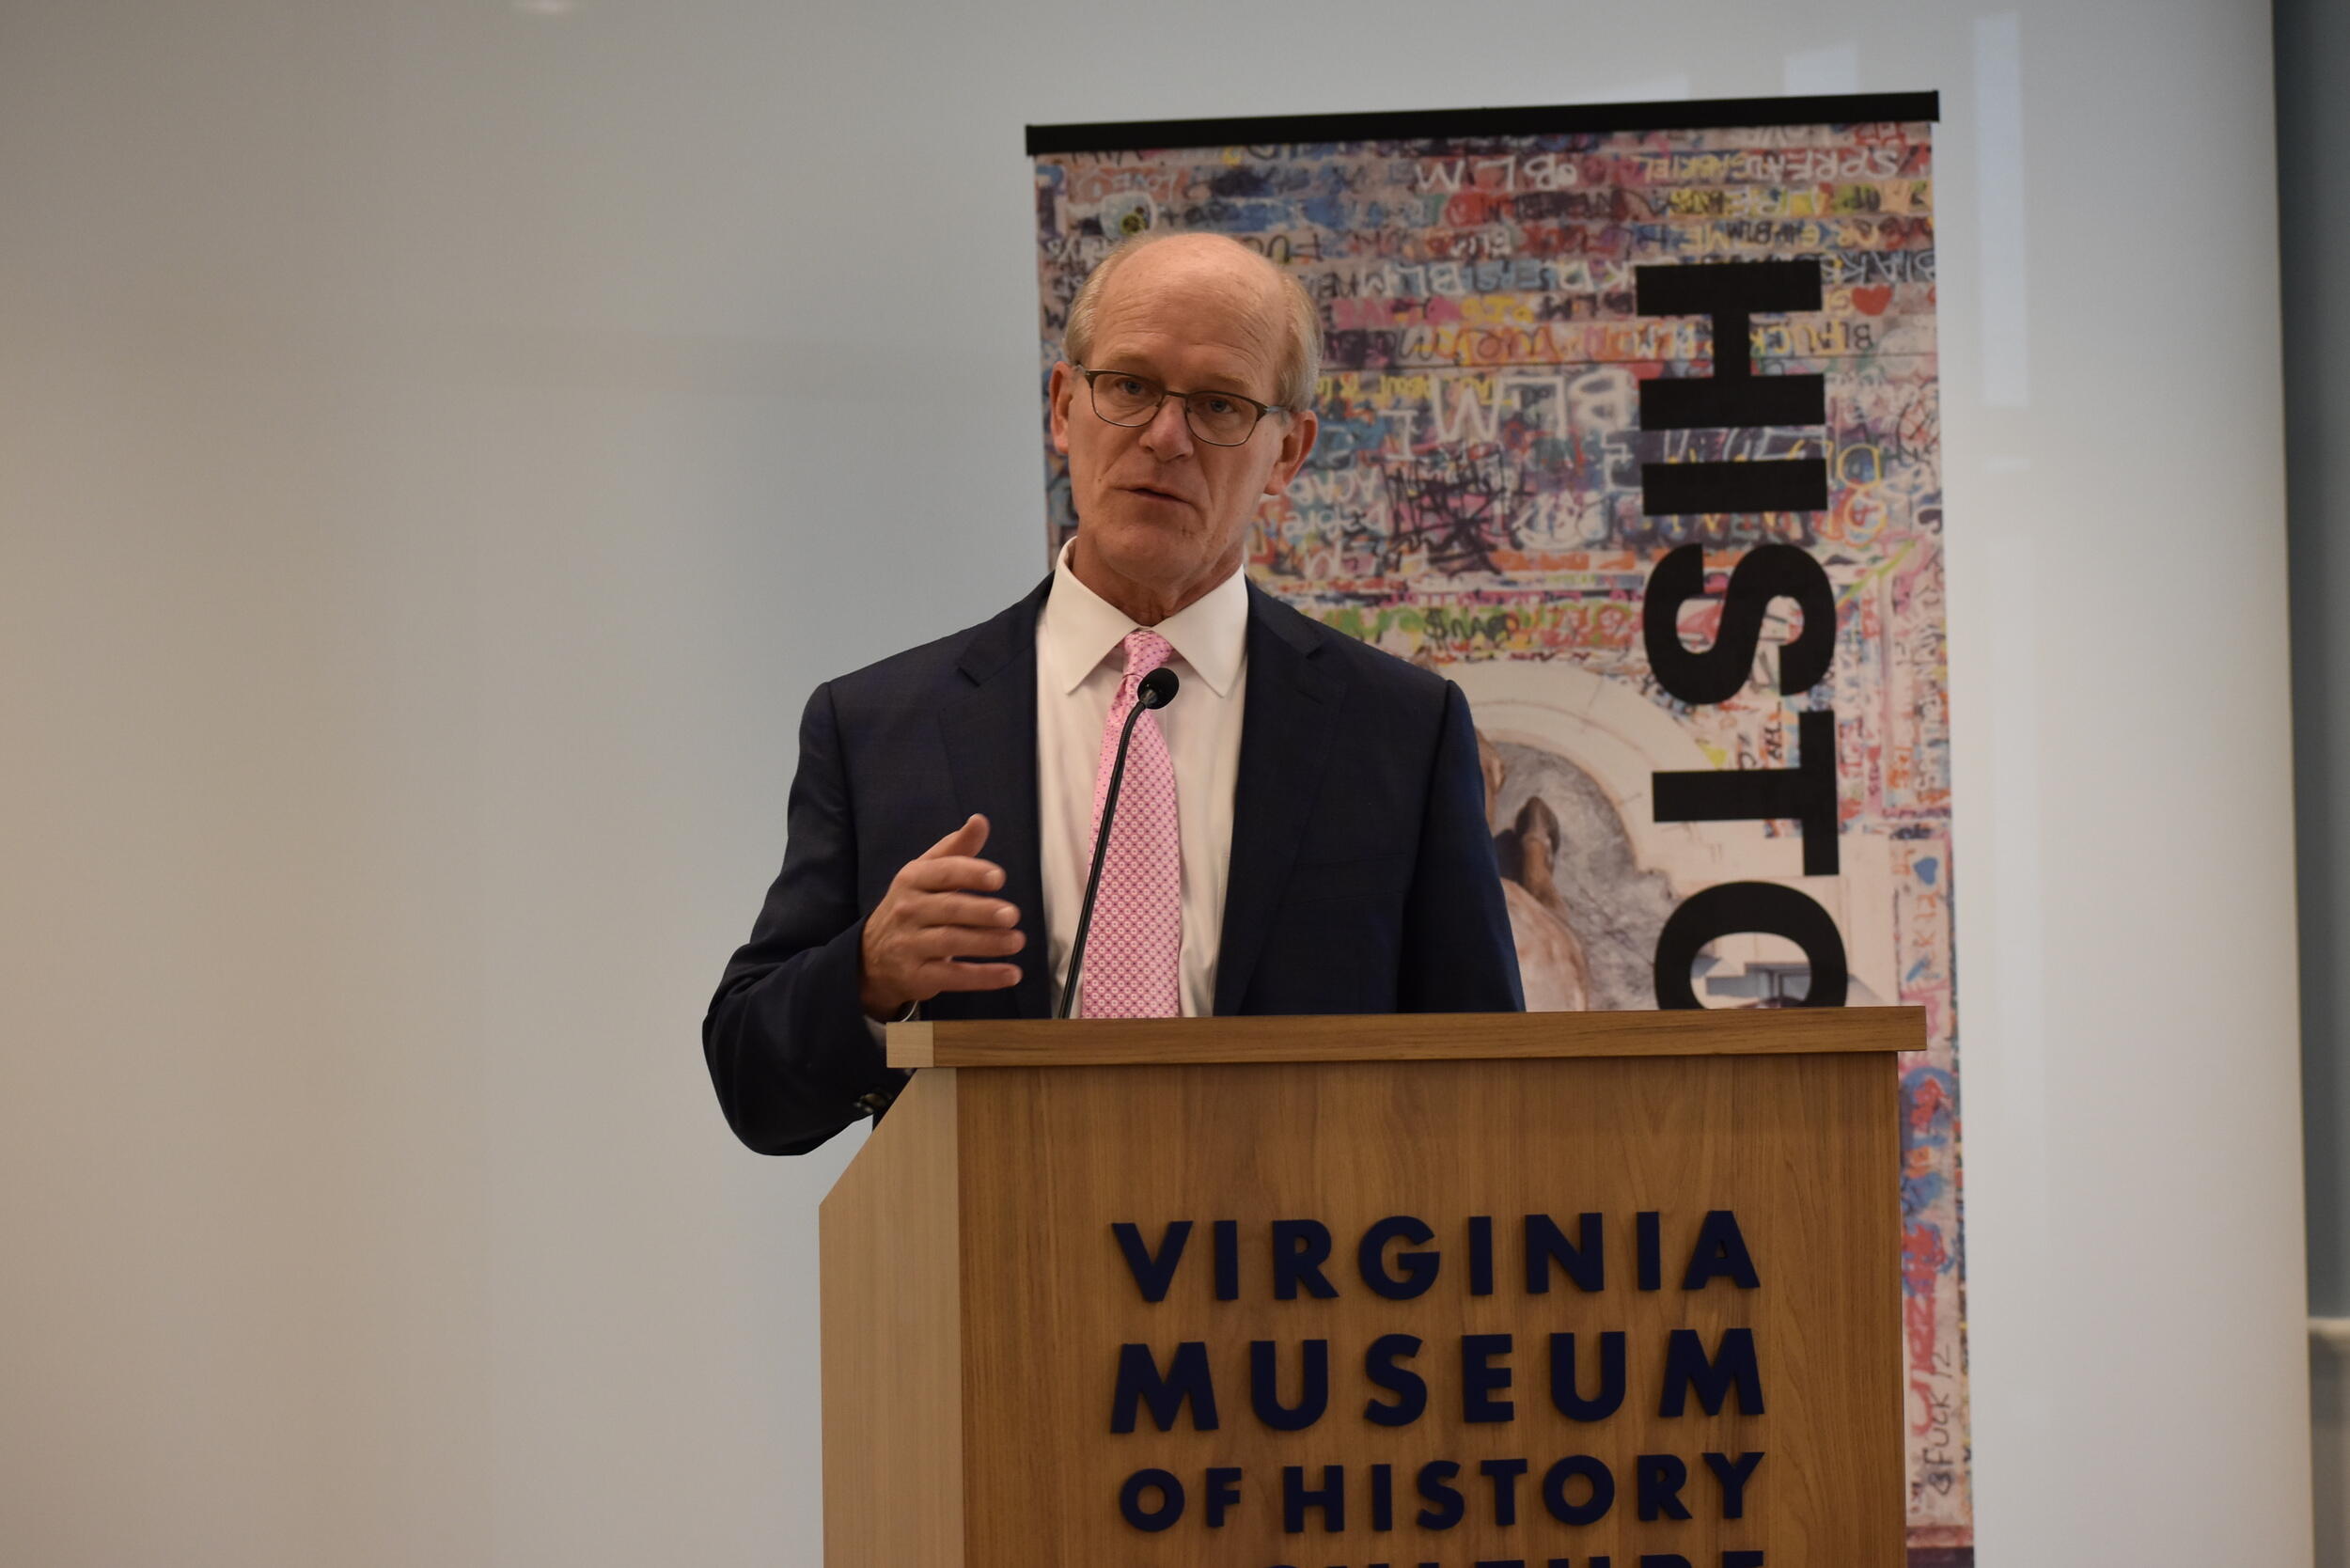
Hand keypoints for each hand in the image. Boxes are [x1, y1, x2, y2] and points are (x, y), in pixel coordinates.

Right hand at [858, 814, 1024, 1019]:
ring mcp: (910, 945)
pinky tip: (1010, 974)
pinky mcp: (917, 976)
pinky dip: (983, 977)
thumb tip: (979, 821)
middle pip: (949, 909)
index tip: (998, 878)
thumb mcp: (926, 873)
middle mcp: (907, 910)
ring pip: (951, 942)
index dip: (971, 873)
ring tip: (1016, 941)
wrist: (871, 956)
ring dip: (987, 943)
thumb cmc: (911, 906)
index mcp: (912, 879)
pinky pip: (953, 976)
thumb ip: (956, 849)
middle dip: (982, 912)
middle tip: (1012, 915)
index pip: (942, 872)